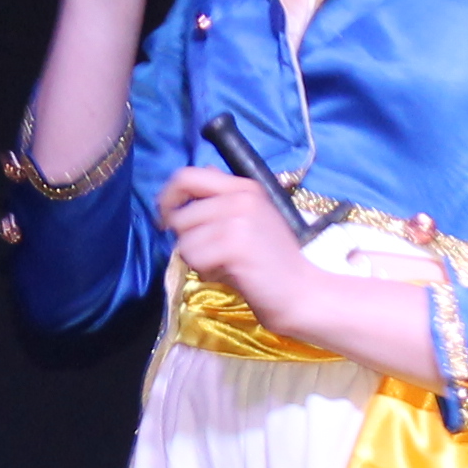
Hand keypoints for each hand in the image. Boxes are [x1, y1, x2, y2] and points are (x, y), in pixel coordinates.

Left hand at [156, 165, 309, 316]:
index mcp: (244, 186)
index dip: (168, 197)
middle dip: (187, 240)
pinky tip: (228, 274)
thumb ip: (223, 198)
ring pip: (184, 240)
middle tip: (211, 254)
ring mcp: (239, 219)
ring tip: (225, 265)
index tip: (167, 218)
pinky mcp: (235, 244)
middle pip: (180, 215)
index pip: (187, 175)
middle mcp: (242, 196)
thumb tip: (196, 176)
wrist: (301, 291)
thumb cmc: (271, 261)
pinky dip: (205, 272)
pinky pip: (194, 257)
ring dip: (198, 259)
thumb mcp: (250, 218)